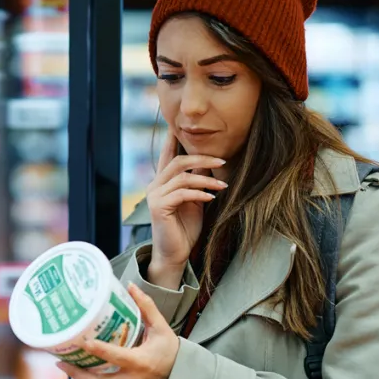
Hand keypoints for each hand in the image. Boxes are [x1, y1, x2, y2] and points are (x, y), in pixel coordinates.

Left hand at [57, 283, 178, 378]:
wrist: (179, 372)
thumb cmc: (170, 350)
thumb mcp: (160, 326)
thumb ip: (146, 307)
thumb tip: (130, 287)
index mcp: (141, 361)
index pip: (117, 356)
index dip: (99, 350)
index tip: (85, 341)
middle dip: (78, 374)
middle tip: (62, 361)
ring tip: (66, 366)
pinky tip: (82, 373)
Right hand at [146, 130, 226, 271]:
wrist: (175, 253)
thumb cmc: (185, 227)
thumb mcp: (195, 200)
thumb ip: (197, 182)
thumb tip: (209, 164)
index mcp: (163, 182)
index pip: (168, 155)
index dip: (174, 139)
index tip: (179, 125)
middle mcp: (155, 185)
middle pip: (178, 161)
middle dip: (202, 157)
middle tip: (223, 159)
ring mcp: (155, 195)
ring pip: (182, 176)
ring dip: (206, 179)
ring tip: (224, 184)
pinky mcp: (158, 207)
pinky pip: (182, 193)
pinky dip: (199, 193)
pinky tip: (212, 197)